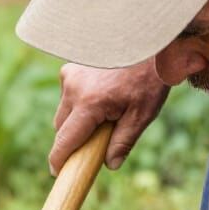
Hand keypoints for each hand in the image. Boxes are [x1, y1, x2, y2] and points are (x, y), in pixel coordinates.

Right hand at [50, 62, 169, 174]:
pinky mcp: (71, 67)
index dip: (58, 161)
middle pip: (60, 128)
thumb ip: (124, 142)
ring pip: (63, 112)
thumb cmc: (149, 75)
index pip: (63, 142)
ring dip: (76, 120)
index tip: (57, 172)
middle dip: (73, 138)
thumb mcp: (142, 114)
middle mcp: (73, 89)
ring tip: (104, 112)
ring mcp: (70, 75)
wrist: (151, 37)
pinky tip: (100, 93)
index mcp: (89, 104)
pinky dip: (79, 101)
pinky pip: (68, 94)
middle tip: (95, 141)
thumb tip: (111, 165)